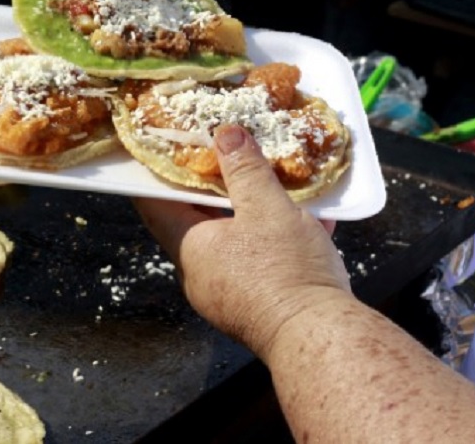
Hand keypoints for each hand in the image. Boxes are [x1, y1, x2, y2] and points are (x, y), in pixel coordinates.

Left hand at [133, 124, 351, 361]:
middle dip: (215, 188)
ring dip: (254, 213)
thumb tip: (226, 135)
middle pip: (197, 221)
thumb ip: (245, 169)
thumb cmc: (285, 271)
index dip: (155, 175)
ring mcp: (227, 295)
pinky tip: (313, 221)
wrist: (320, 338)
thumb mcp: (267, 207)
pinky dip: (278, 239)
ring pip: (235, 240)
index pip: (155, 204)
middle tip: (227, 157)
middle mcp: (200, 274)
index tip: (160, 151)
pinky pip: (260, 262)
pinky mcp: (256, 307)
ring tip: (277, 185)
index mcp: (190, 247)